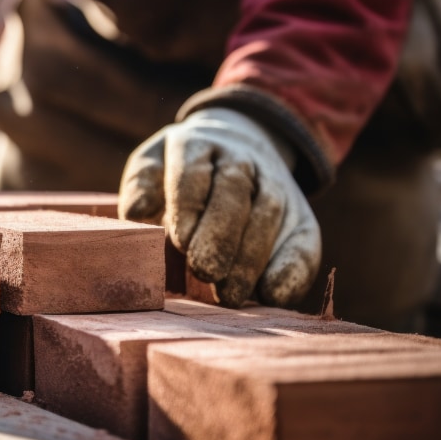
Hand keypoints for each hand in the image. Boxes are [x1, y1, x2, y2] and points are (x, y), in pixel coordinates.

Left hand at [119, 108, 320, 306]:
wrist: (237, 144)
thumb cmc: (178, 170)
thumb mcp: (154, 163)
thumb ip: (142, 184)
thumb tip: (136, 212)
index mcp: (198, 144)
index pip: (193, 173)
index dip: (188, 207)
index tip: (180, 241)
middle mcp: (240, 159)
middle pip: (234, 192)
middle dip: (221, 235)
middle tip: (205, 271)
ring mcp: (274, 184)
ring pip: (268, 214)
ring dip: (250, 258)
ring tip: (230, 295)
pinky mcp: (300, 214)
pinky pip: (304, 238)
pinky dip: (292, 268)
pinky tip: (272, 294)